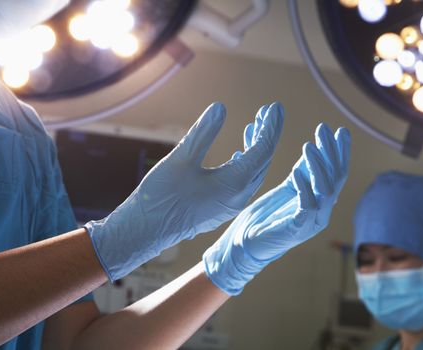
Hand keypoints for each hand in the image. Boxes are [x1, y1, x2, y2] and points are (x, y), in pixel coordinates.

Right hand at [86, 102, 283, 280]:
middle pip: (262, 161)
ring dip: (256, 149)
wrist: (146, 231)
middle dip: (267, 135)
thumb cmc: (161, 196)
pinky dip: (244, 163)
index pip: (262, 150)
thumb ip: (203, 133)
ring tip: (255, 126)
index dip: (270, 127)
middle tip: (269, 111)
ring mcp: (231, 205)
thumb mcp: (181, 159)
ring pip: (253, 172)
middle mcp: (239, 197)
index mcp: (234, 184)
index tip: (276, 107)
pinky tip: (238, 153)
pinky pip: (242, 183)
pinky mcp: (221, 208)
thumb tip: (221, 107)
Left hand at [203, 123, 349, 294]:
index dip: (339, 152)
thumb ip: (302, 172)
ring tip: (308, 146)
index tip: (338, 130)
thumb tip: (314, 148)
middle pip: (336, 178)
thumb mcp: (287, 188)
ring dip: (318, 166)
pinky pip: (306, 207)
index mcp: (320, 202)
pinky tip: (297, 172)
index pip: (337, 173)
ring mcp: (311, 223)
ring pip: (325, 191)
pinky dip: (304, 189)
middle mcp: (321, 212)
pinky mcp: (296, 230)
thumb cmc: (265, 217)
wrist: (244, 245)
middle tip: (323, 129)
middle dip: (331, 152)